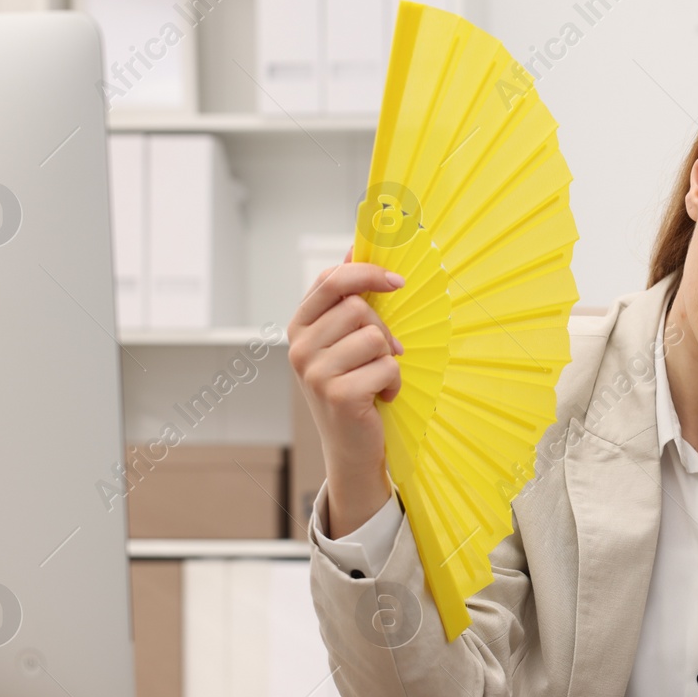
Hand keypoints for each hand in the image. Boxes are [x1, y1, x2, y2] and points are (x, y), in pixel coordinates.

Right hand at [287, 245, 405, 531]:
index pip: (331, 281)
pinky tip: (380, 398)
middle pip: (359, 309)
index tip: (398, 281)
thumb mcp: (345, 341)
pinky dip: (394, 383)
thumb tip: (354, 249)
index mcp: (300, 327)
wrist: (351, 447)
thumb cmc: (354, 388)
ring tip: (377, 380)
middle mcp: (300, 348)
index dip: (367, 273)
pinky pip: (386, 367)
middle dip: (384, 331)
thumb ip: (348, 299)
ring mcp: (315, 372)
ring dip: (390, 360)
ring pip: (375, 338)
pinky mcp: (338, 394)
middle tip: (383, 357)